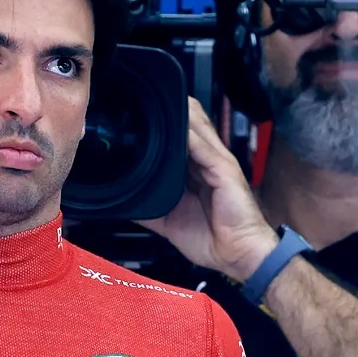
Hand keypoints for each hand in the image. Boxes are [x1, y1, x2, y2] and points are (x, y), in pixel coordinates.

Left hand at [134, 97, 278, 281]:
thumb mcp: (168, 221)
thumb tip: (122, 204)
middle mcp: (205, 159)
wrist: (236, 254)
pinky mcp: (225, 170)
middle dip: (169, 110)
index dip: (161, 123)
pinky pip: (205, 149)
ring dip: (180, 116)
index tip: (134, 116)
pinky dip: (191, 138)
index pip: (177, 136)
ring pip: (197, 128)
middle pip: (189, 123)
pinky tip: (179, 129)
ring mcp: (216, 162)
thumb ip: (147, 207)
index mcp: (193, 168)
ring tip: (158, 103)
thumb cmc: (209, 237)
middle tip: (142, 102)